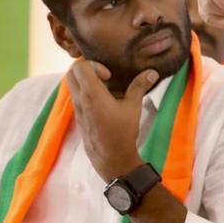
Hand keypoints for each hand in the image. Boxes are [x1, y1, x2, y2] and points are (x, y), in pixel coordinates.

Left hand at [66, 61, 158, 181]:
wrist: (111, 158)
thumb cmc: (122, 132)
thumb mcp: (133, 107)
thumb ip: (140, 87)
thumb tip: (152, 72)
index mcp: (92, 94)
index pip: (79, 66)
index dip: (94, 64)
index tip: (109, 75)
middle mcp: (80, 99)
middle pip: (71, 73)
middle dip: (87, 69)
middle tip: (105, 76)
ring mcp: (77, 109)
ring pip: (72, 85)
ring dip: (85, 81)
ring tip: (105, 88)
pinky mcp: (79, 117)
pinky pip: (76, 97)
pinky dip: (86, 92)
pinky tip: (104, 101)